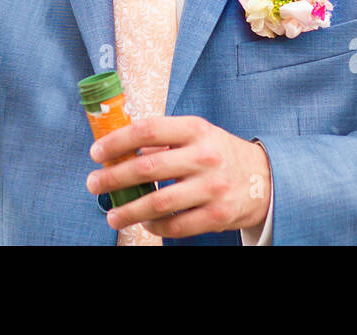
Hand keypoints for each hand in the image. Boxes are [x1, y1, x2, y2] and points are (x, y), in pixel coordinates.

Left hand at [86, 115, 271, 237]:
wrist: (263, 179)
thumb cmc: (218, 153)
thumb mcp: (197, 134)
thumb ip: (163, 140)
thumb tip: (118, 151)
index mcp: (196, 129)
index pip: (148, 130)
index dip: (117, 141)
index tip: (96, 153)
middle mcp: (204, 156)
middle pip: (147, 168)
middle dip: (113, 178)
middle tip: (93, 185)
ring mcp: (212, 187)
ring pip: (158, 203)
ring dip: (128, 210)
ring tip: (112, 214)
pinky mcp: (217, 215)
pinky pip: (176, 226)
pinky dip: (155, 227)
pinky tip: (145, 224)